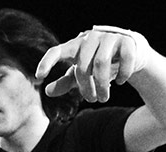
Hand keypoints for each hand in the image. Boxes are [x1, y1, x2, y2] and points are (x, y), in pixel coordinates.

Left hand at [36, 26, 150, 102]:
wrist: (127, 51)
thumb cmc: (98, 63)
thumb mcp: (80, 73)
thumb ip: (65, 82)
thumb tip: (47, 92)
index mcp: (75, 46)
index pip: (56, 51)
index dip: (46, 62)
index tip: (39, 77)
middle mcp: (90, 39)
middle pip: (83, 66)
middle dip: (86, 87)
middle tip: (91, 100)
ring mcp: (108, 38)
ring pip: (101, 63)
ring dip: (103, 85)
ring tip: (104, 97)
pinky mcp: (126, 41)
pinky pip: (123, 59)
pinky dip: (121, 74)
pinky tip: (119, 82)